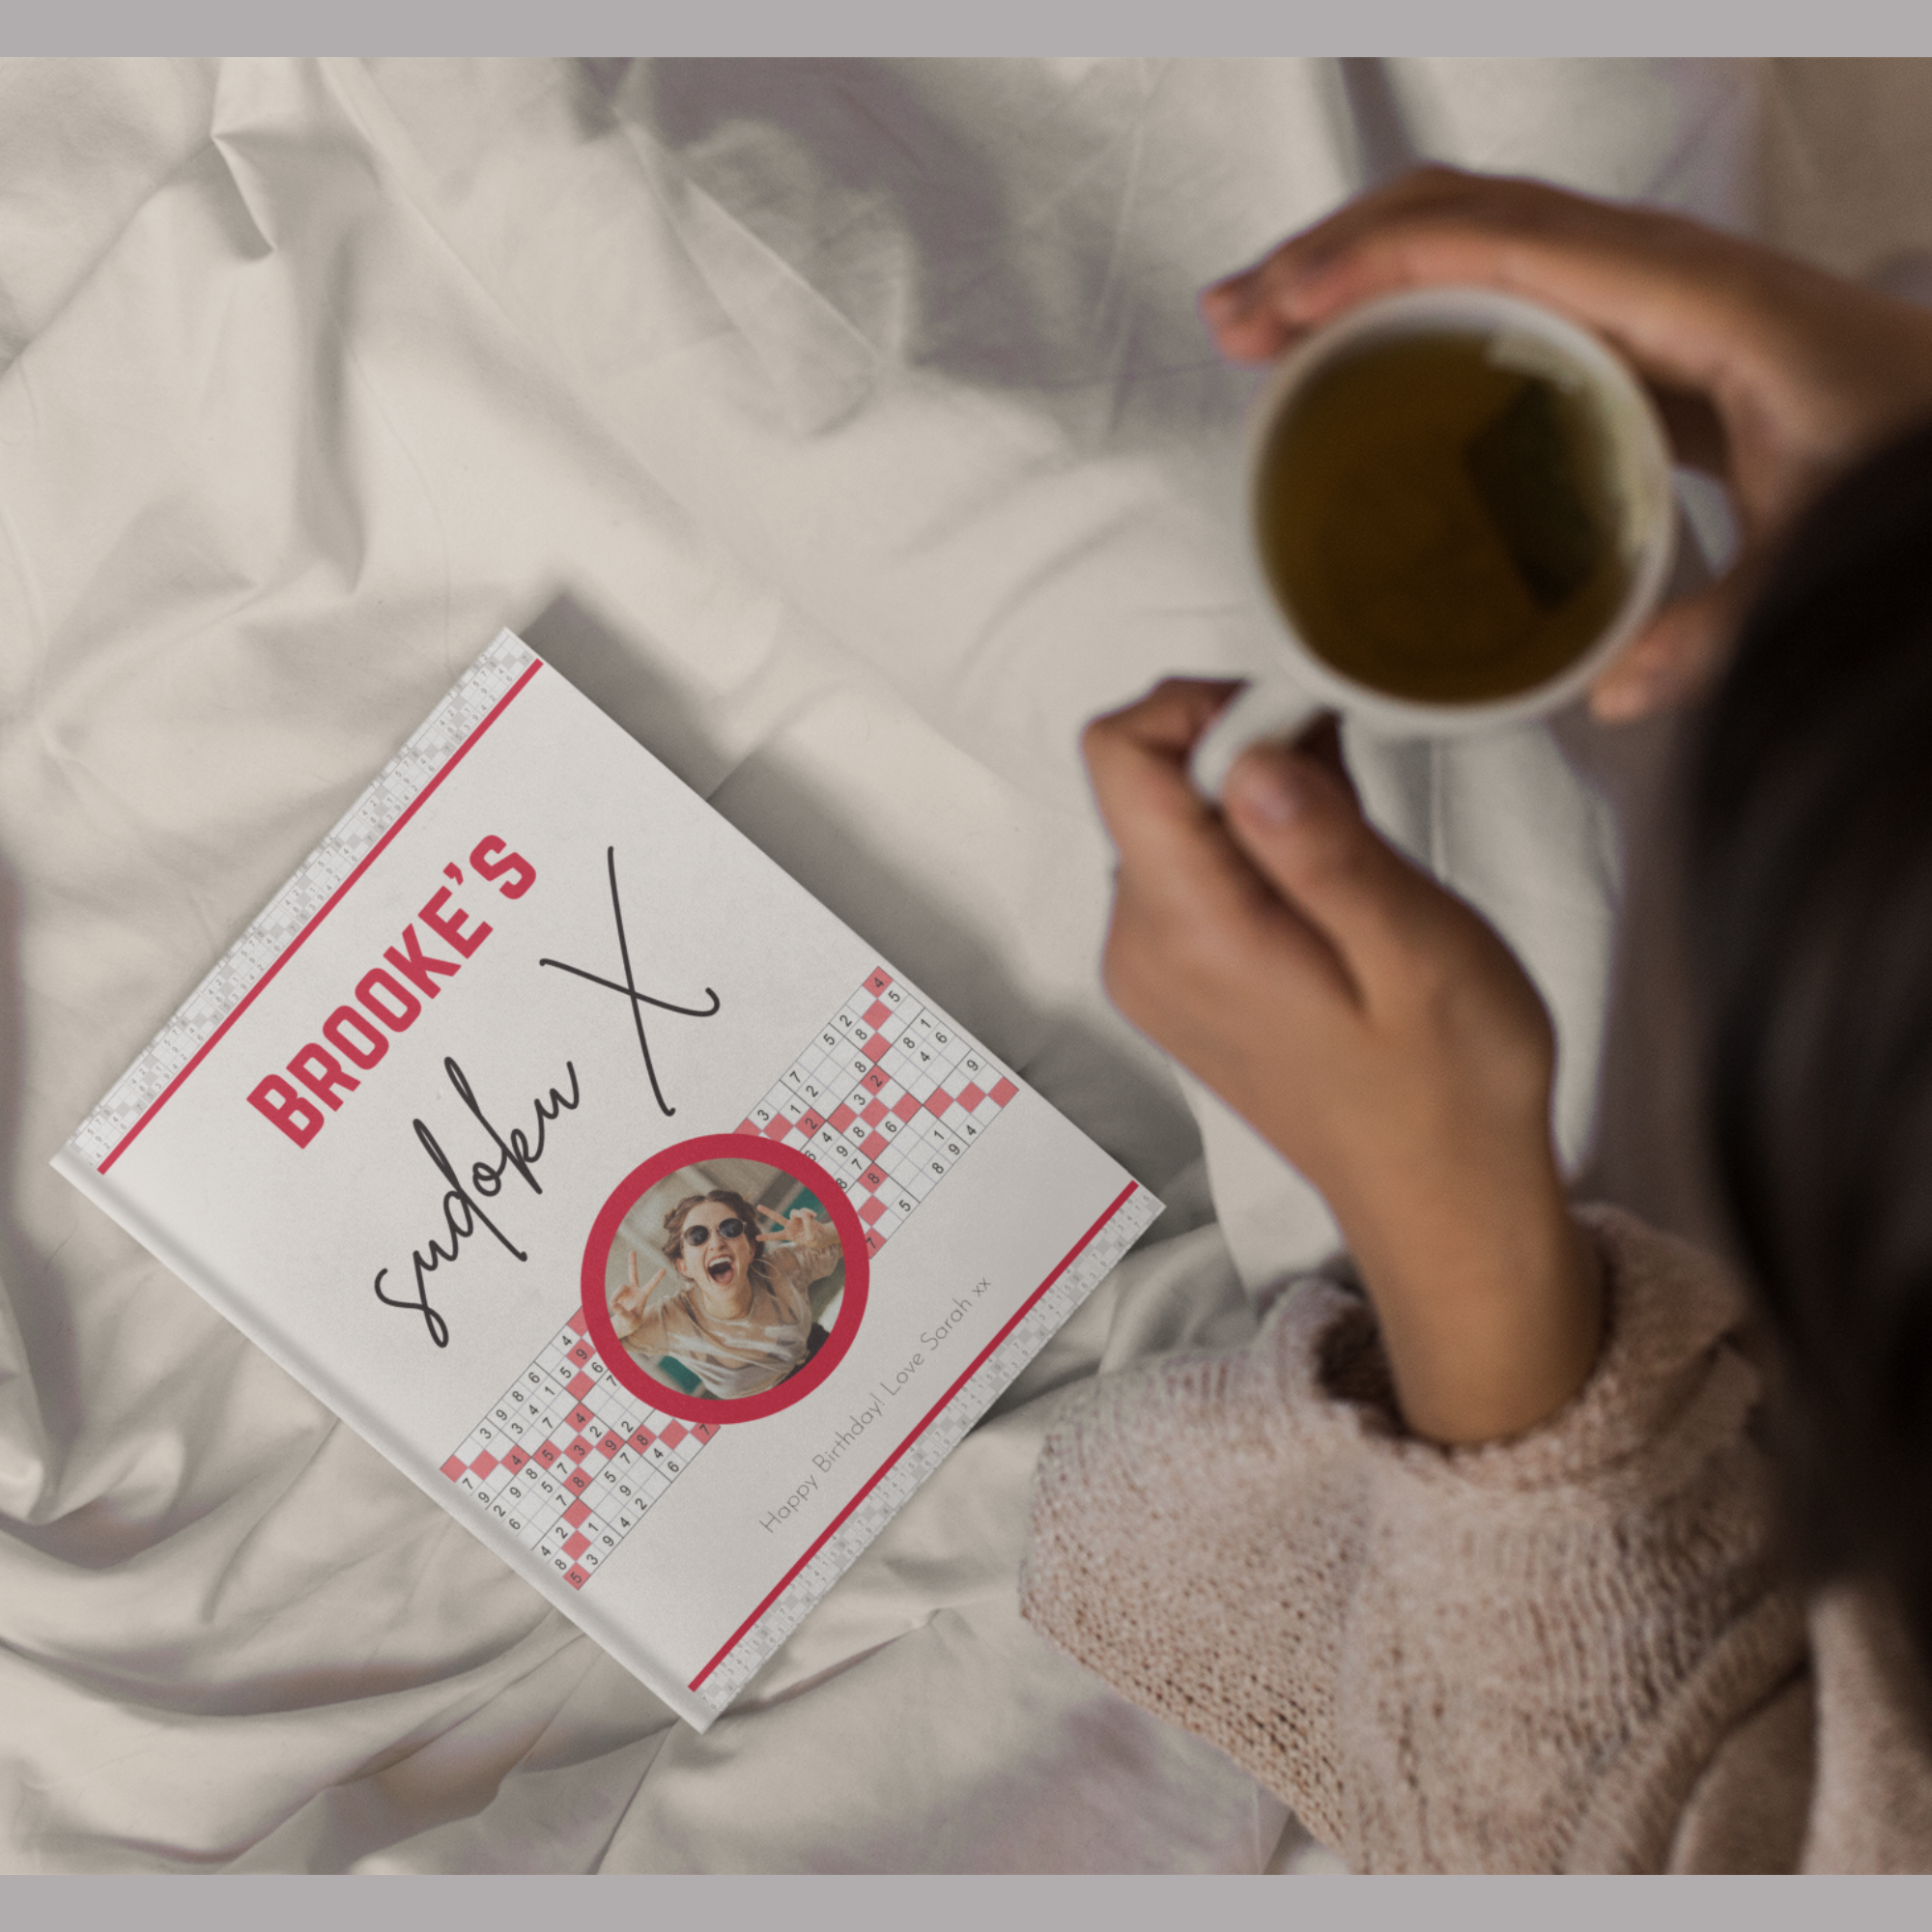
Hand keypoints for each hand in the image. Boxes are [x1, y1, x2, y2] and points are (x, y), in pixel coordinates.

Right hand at [612, 1249, 666, 1333]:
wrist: (626, 1322)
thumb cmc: (632, 1322)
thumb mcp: (630, 1320)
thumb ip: (622, 1312)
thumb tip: (613, 1304)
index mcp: (643, 1295)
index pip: (651, 1285)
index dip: (657, 1278)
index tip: (665, 1269)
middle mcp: (635, 1290)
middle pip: (633, 1274)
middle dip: (632, 1263)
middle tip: (632, 1251)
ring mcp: (626, 1291)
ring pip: (620, 1288)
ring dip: (616, 1296)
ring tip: (615, 1306)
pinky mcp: (618, 1294)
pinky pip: (614, 1296)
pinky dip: (613, 1301)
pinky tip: (615, 1306)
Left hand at [758, 1203, 825, 1249]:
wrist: (823, 1235)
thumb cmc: (816, 1240)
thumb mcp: (811, 1237)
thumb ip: (808, 1226)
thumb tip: (804, 1214)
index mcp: (789, 1235)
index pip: (776, 1236)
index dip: (767, 1237)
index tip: (756, 1238)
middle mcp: (790, 1226)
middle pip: (777, 1217)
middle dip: (768, 1212)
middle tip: (758, 1206)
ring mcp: (796, 1219)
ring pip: (793, 1212)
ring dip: (801, 1214)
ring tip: (810, 1217)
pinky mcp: (803, 1214)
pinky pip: (804, 1210)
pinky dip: (809, 1212)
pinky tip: (815, 1215)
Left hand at [1084, 679, 1600, 1444]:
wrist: (1439, 1194)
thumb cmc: (1449, 1084)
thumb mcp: (1417, 953)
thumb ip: (1321, 849)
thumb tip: (1248, 753)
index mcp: (1188, 933)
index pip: (1122, 753)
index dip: (1205, 704)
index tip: (1301, 721)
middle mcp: (1141, 946)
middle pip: (1146, 777)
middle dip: (1245, 748)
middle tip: (1352, 791)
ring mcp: (1152, 965)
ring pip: (1172, 815)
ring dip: (1259, 798)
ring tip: (1354, 849)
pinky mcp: (1179, 974)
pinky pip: (1191, 866)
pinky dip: (1256, 843)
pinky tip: (1332, 879)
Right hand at [1201, 167, 1931, 721]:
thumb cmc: (1921, 459)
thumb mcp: (1834, 548)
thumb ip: (1725, 626)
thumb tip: (1602, 687)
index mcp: (1702, 303)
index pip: (1508, 244)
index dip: (1378, 261)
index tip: (1283, 307)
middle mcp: (1665, 275)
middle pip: (1467, 217)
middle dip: (1333, 253)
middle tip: (1236, 319)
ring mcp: (1646, 297)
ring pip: (1478, 243)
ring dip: (1362, 273)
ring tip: (1268, 335)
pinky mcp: (1638, 337)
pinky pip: (1504, 292)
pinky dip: (1417, 311)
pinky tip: (1370, 367)